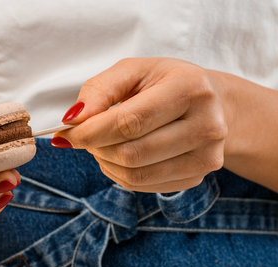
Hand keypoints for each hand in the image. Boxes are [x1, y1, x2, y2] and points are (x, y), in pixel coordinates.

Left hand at [54, 58, 227, 192]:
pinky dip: (120, 174)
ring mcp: (206, 156)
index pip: (130, 122)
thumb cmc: (165, 83)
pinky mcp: (198, 176)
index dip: (91, 132)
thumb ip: (99, 90)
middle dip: (96, 148)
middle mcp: (207, 125)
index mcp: (190, 88)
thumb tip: (73, 120)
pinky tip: (119, 157)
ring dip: (106, 163)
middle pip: (132, 153)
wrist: (210, 103)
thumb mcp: (132, 71)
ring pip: (136, 174)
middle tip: (85, 137)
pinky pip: (144, 185)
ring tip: (101, 145)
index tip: (66, 134)